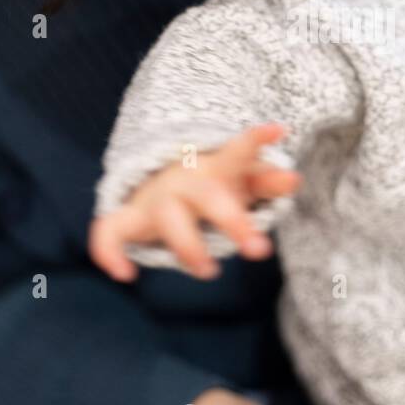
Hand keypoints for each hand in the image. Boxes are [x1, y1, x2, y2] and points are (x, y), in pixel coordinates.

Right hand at [89, 122, 301, 281]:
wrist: (159, 178)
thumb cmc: (211, 183)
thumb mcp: (243, 181)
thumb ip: (269, 181)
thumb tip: (295, 179)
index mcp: (216, 167)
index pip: (238, 151)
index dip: (256, 142)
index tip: (279, 130)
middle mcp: (185, 181)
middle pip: (208, 196)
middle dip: (233, 222)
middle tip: (260, 251)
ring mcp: (155, 199)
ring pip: (167, 218)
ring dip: (188, 247)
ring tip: (210, 271)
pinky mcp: (129, 218)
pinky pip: (109, 231)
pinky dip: (110, 251)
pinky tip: (125, 273)